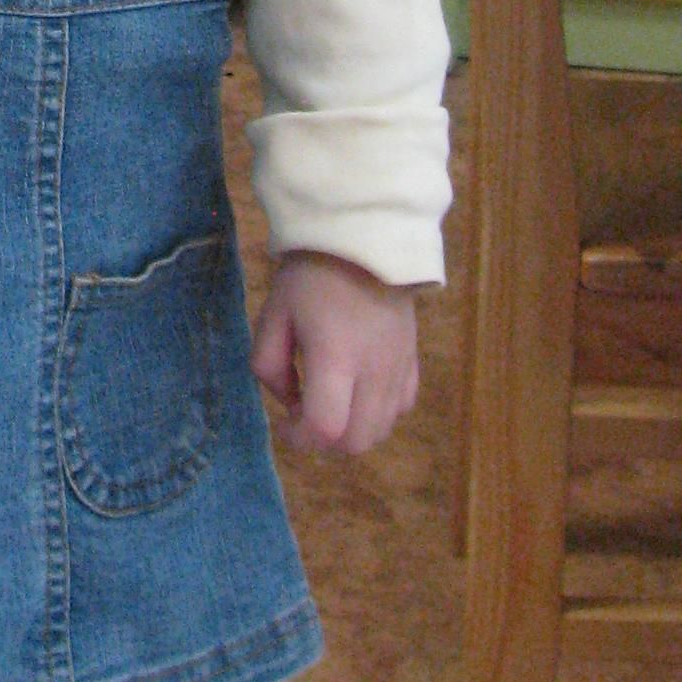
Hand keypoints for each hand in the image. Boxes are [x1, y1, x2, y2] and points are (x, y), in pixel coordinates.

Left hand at [250, 250, 420, 455]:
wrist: (365, 240)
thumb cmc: (311, 275)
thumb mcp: (273, 315)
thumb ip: (268, 366)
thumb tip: (289, 400)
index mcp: (335, 359)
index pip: (326, 429)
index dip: (301, 438)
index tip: (286, 424)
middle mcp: (374, 372)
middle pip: (358, 442)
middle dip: (326, 440)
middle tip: (307, 414)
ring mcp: (399, 368)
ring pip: (382, 430)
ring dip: (353, 429)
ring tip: (333, 400)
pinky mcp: (413, 360)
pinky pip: (402, 407)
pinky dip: (379, 412)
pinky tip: (360, 389)